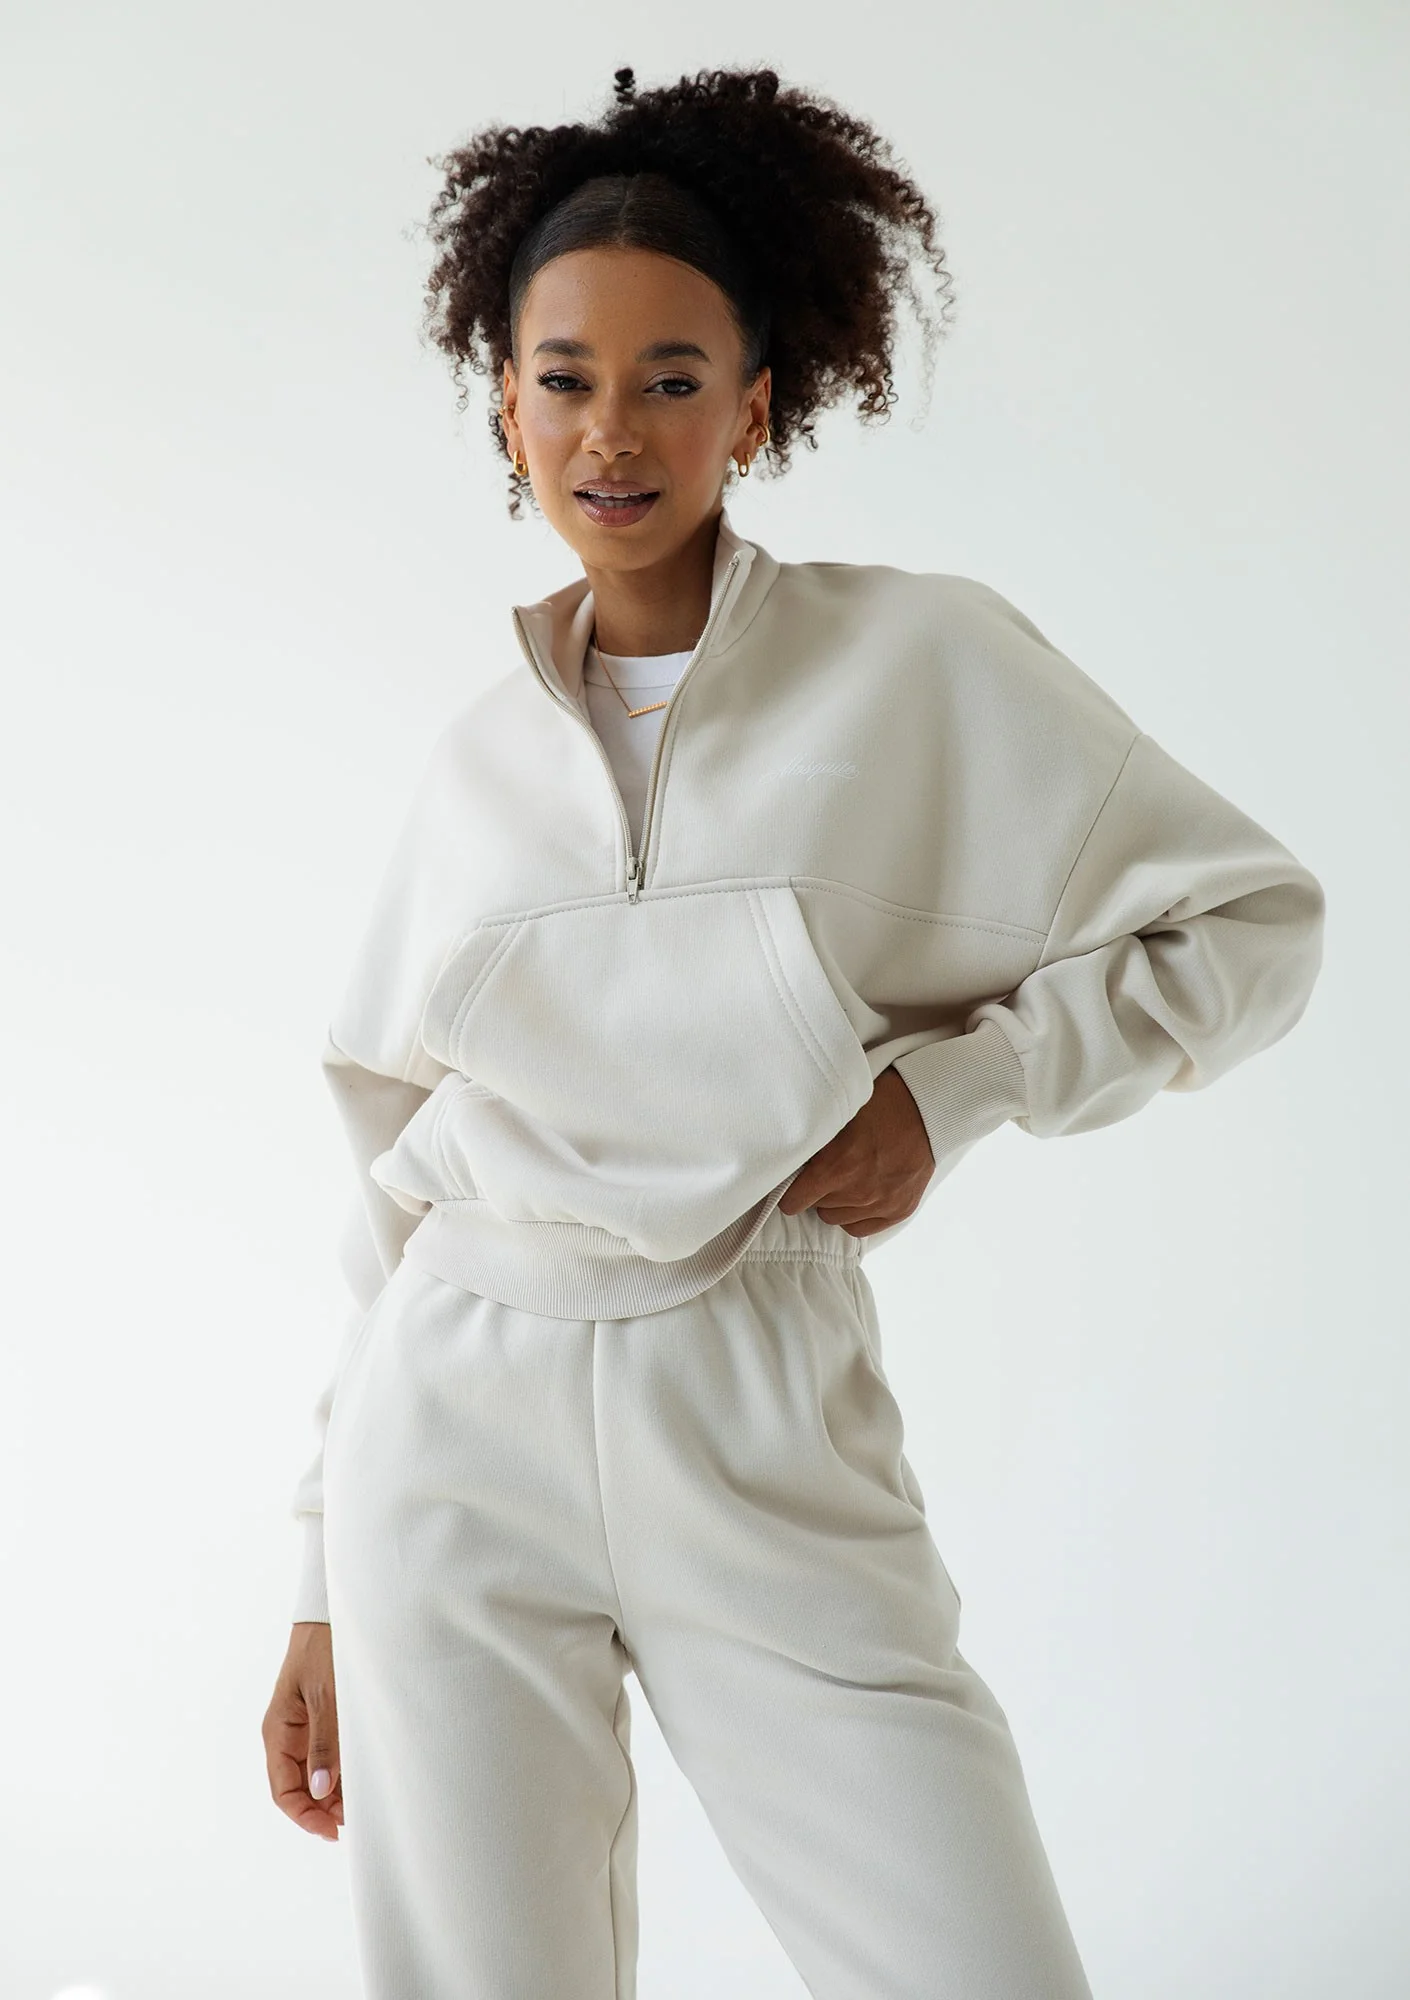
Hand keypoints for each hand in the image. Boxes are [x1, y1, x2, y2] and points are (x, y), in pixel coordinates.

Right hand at [263, 1622, 344, 1841]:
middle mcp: (288, 1735)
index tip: (332, 1830)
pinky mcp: (324, 1721)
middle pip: (298, 1788)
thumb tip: (320, 1789)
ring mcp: (306, 1729)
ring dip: (333, 1794)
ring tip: (360, 1805)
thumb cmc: (326, 1649)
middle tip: (352, 1821)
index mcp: (278, 1731)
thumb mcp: (327, 1696)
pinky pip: (328, 1757)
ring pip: (314, 1776)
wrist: (334, 1613)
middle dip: (322, 1809)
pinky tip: (360, 1780)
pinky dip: (342, 1773)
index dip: (304, 1815)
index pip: (282, 1790)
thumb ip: (325, 1742)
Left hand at [777, 1066, 934, 1236]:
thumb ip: (814, 1143)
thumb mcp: (838, 1114)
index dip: (789, 1191)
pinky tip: (859, 1195)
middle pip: (815, 1208)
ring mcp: (881, 1204)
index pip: (793, 1201)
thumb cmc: (880, 1103)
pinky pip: (860, 1228)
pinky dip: (855, 1215)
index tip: (791, 1183)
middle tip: (823, 1171)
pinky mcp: (899, 1210)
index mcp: (836, 1167)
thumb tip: (789, 1159)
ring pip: (836, 1219)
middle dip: (814, 1192)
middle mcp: (857, 1191)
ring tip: (844, 1180)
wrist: (927, 1108)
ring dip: (835, 1203)